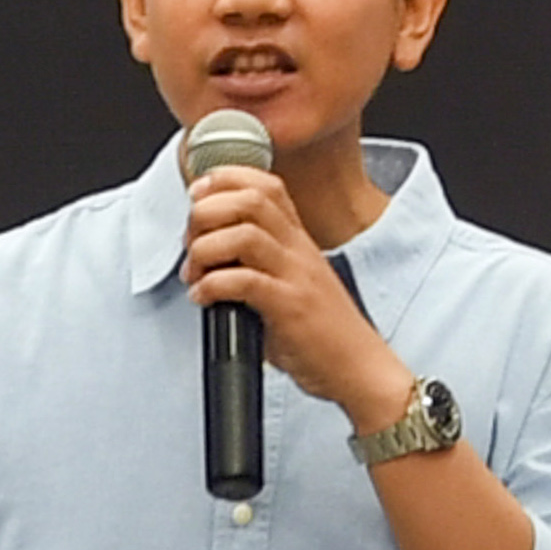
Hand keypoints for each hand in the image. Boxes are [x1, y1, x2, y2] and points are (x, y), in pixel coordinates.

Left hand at [185, 165, 409, 430]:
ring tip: (194, 273)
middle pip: (250, 200)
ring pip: (244, 234)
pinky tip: (203, 299)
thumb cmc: (324, 333)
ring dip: (204, 249)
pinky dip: (211, 286)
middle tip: (190, 241)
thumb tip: (207, 260)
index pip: (266, 185)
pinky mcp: (291, 307)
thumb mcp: (294, 284)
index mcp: (299, 241)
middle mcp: (299, 251)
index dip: (224, 180)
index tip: (197, 197)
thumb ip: (258, 265)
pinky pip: (243, 281)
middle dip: (205, 212)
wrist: (360, 369)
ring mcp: (297, 276)